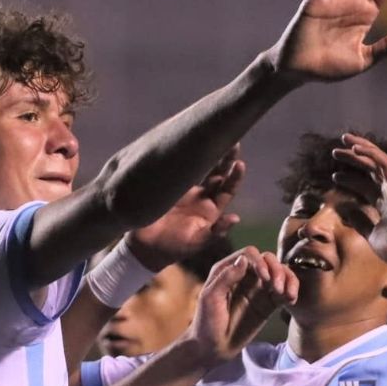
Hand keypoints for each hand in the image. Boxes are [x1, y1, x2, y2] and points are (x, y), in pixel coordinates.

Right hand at [127, 146, 243, 270]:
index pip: (227, 190)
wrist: (146, 246)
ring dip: (207, 154)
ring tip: (213, 137)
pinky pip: (178, 170)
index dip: (234, 177)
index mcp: (211, 210)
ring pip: (199, 168)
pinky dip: (183, 160)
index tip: (240, 164)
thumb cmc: (174, 248)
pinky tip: (187, 145)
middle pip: (218, 174)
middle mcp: (201, 197)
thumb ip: (215, 232)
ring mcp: (185, 190)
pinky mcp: (169, 186)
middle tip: (233, 142)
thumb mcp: (197, 242)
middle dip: (226, 159)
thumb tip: (235, 218)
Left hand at [185, 248, 297, 366]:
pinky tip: (291, 299)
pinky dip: (292, 290)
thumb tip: (244, 260)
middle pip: (267, 260)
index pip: (249, 255)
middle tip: (277, 287)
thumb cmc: (206, 322)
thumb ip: (226, 278)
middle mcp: (244, 276)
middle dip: (276, 268)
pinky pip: (284, 290)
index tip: (265, 278)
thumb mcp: (210, 298)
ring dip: (287, 278)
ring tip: (287, 295)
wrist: (213, 348)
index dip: (260, 262)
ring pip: (279, 273)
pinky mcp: (268, 304)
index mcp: (227, 270)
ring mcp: (257, 289)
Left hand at [331, 133, 386, 266]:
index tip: (334, 176)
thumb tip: (346, 212)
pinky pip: (385, 164)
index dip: (350, 178)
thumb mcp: (370, 233)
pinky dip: (371, 153)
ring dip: (360, 149)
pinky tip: (356, 147)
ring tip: (343, 141)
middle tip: (335, 152)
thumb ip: (359, 221)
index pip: (366, 184)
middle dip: (353, 158)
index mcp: (385, 202)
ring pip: (377, 161)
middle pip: (370, 168)